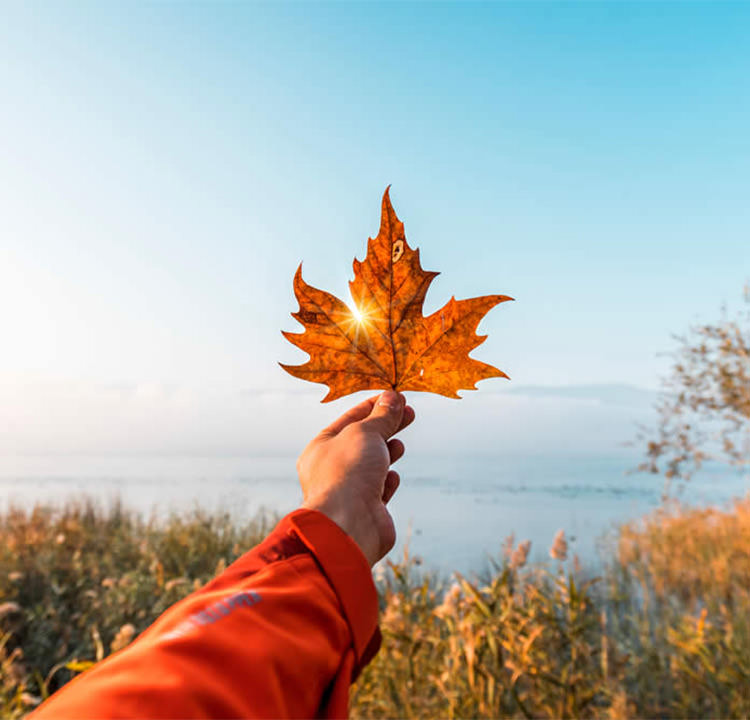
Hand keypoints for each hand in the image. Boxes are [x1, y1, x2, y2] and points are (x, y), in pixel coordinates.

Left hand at [297, 390, 414, 565]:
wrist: (350, 524)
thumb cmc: (348, 474)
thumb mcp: (366, 432)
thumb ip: (381, 416)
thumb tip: (393, 397)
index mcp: (321, 447)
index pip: (350, 419)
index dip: (374, 406)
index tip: (396, 397)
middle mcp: (332, 469)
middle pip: (364, 441)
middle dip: (387, 426)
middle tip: (409, 413)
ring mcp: (349, 491)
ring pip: (372, 465)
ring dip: (387, 453)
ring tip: (398, 445)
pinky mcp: (367, 510)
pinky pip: (380, 490)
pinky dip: (388, 481)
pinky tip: (392, 477)